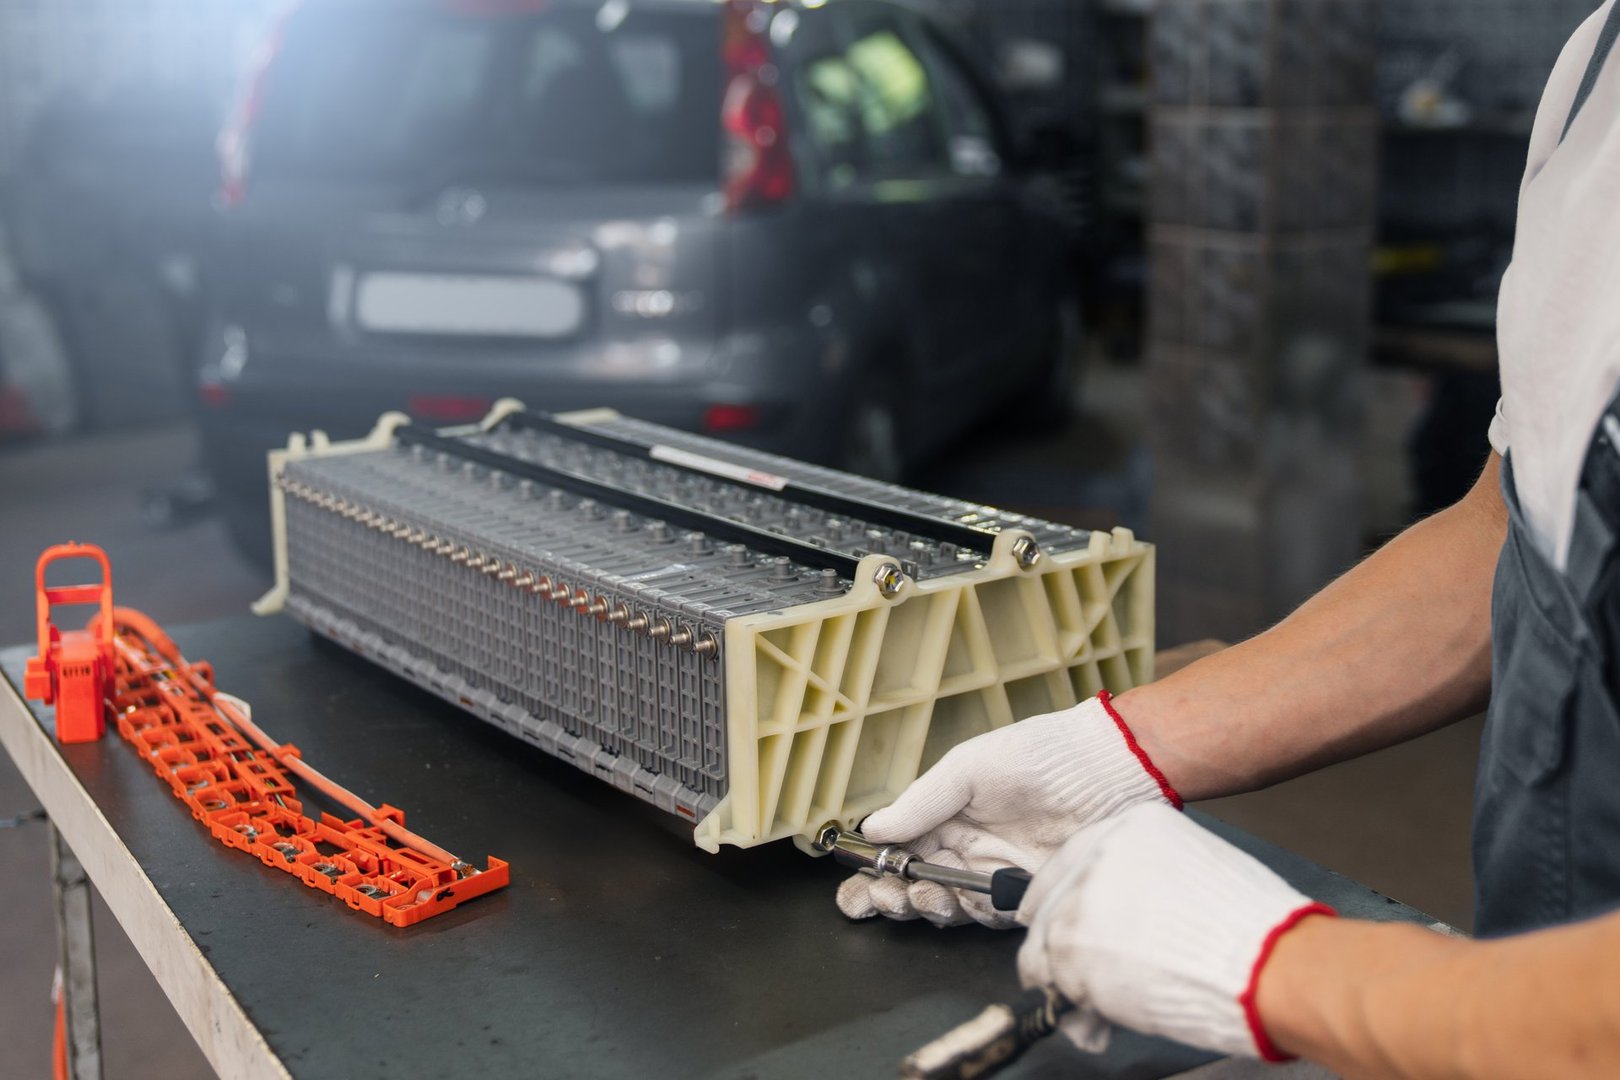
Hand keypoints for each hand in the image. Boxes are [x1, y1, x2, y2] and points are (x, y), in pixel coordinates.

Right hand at [835, 693, 1178, 927]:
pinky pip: (987, 914)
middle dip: (892, 897)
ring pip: (946, 904)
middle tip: (882, 898)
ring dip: (926, 905)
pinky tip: (957, 899)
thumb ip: (922, 802)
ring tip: (919, 895)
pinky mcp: (1025, 893)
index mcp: (946, 815)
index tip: (854, 891)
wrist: (1106, 770)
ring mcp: (994, 872)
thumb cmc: (1037, 755)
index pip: (899, 850)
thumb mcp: (968, 769)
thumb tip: (872, 829)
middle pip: (915, 884)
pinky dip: (967, 911)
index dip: (873, 873)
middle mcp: (965, 847)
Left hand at [1016, 802, 1333, 1058]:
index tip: (1053, 912)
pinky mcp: (1073, 945)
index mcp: (1130, 828)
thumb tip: (1120, 916)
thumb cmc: (1251, 928)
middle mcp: (1099, 855)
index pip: (1073, 859)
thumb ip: (1146, 882)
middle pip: (1051, 898)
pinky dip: (1070, 1001)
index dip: (1063, 894)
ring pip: (1045, 941)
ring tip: (1101, 998)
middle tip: (1072, 966)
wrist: (1267, 962)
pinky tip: (1099, 1012)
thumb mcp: (1197, 870)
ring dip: (1068, 975)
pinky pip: (1051, 978)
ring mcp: (1081, 898)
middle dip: (1059, 937)